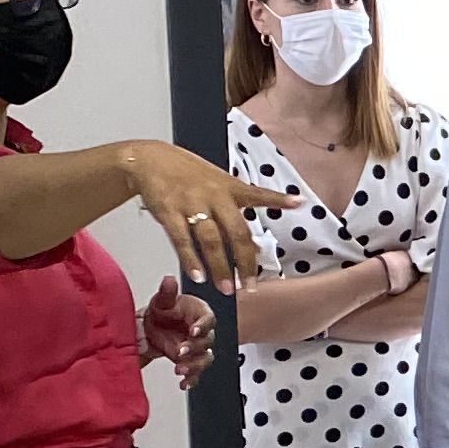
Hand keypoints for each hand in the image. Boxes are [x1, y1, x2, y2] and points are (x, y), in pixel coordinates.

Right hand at [126, 141, 308, 287]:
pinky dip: (190, 259)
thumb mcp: (217, 187)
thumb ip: (236, 214)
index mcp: (229, 187)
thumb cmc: (187, 175)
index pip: (258, 194)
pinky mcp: (168, 211)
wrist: (149, 159)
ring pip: (210, 239)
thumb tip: (256, 247)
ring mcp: (191, 203)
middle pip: (236, 231)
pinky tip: (198, 275)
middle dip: (245, 260)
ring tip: (227, 288)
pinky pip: (181, 239)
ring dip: (220, 266)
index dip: (278, 198)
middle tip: (251, 285)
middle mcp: (213, 195)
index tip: (299, 202)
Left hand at [141, 276, 216, 390]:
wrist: (153, 327)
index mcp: (200, 313)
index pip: (208, 319)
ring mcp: (198, 348)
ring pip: (205, 359)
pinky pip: (197, 372)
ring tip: (180, 370)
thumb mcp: (162, 300)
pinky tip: (184, 383)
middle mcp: (203, 331)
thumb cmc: (163, 311)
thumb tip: (169, 280)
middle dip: (194, 348)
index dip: (203, 326)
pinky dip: (191, 379)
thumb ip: (166, 292)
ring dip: (194, 366)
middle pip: (207, 342)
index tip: (194, 330)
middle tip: (180, 351)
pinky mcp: (192, 361)